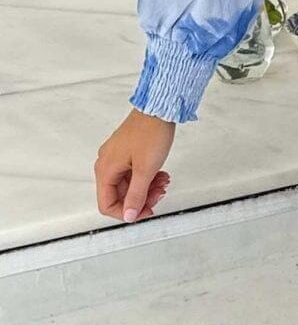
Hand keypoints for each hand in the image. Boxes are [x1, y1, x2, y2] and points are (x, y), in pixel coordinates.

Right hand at [95, 109, 175, 224]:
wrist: (159, 109)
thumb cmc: (150, 133)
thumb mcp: (145, 170)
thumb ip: (136, 196)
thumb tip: (129, 216)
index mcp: (106, 169)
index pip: (107, 204)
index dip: (126, 213)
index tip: (146, 211)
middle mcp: (107, 164)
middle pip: (120, 196)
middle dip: (142, 199)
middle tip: (159, 194)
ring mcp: (117, 158)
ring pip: (129, 186)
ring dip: (148, 189)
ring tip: (163, 182)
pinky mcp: (127, 153)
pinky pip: (134, 174)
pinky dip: (148, 179)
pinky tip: (161, 175)